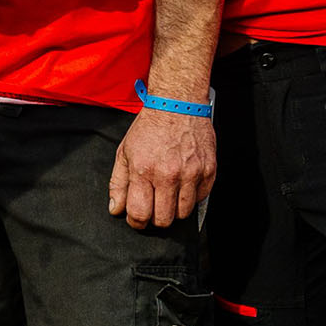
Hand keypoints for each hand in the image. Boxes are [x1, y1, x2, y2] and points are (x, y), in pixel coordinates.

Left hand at [109, 106, 215, 231]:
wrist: (177, 104)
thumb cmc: (151, 127)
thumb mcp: (124, 152)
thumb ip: (118, 184)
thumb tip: (116, 209)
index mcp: (144, 171)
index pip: (140, 214)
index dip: (136, 222)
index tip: (138, 219)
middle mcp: (169, 174)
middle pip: (163, 220)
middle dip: (155, 218)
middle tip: (154, 206)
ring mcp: (191, 173)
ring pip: (183, 214)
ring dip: (174, 210)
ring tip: (169, 194)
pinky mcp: (208, 170)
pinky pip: (201, 199)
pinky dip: (192, 197)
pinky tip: (183, 184)